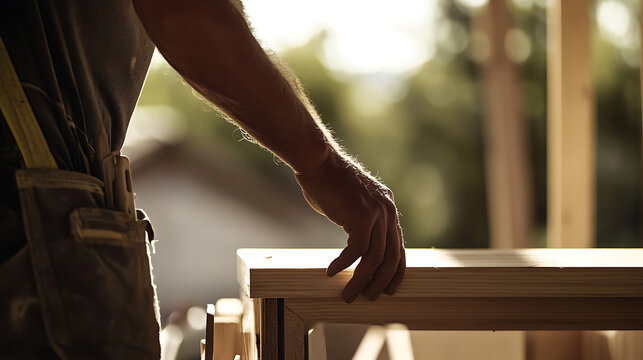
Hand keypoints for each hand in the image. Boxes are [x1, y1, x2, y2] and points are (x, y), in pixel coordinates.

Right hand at [295, 151, 404, 302]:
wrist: (318, 162)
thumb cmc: (329, 183)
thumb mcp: (354, 203)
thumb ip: (362, 222)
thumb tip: (359, 249)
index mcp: (388, 208)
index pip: (398, 246)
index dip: (395, 271)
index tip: (389, 288)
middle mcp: (387, 211)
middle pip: (390, 257)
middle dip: (380, 281)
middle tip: (369, 297)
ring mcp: (377, 213)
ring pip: (374, 258)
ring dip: (360, 279)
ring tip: (348, 293)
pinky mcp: (361, 216)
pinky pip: (356, 250)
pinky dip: (344, 264)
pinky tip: (332, 271)